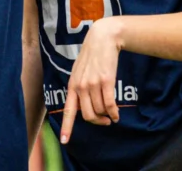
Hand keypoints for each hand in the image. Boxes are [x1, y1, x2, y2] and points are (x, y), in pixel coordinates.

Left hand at [60, 17, 122, 143]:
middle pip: (88, 116)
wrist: (102, 40)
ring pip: (100, 111)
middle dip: (97, 122)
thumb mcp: (79, 72)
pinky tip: (116, 115)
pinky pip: (110, 105)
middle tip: (104, 121)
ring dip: (107, 116)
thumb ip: (79, 88)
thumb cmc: (91, 58)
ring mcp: (93, 84)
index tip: (65, 141)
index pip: (68, 110)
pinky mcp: (106, 82)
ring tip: (111, 114)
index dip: (67, 127)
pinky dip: (114, 113)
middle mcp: (80, 86)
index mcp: (72, 85)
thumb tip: (82, 107)